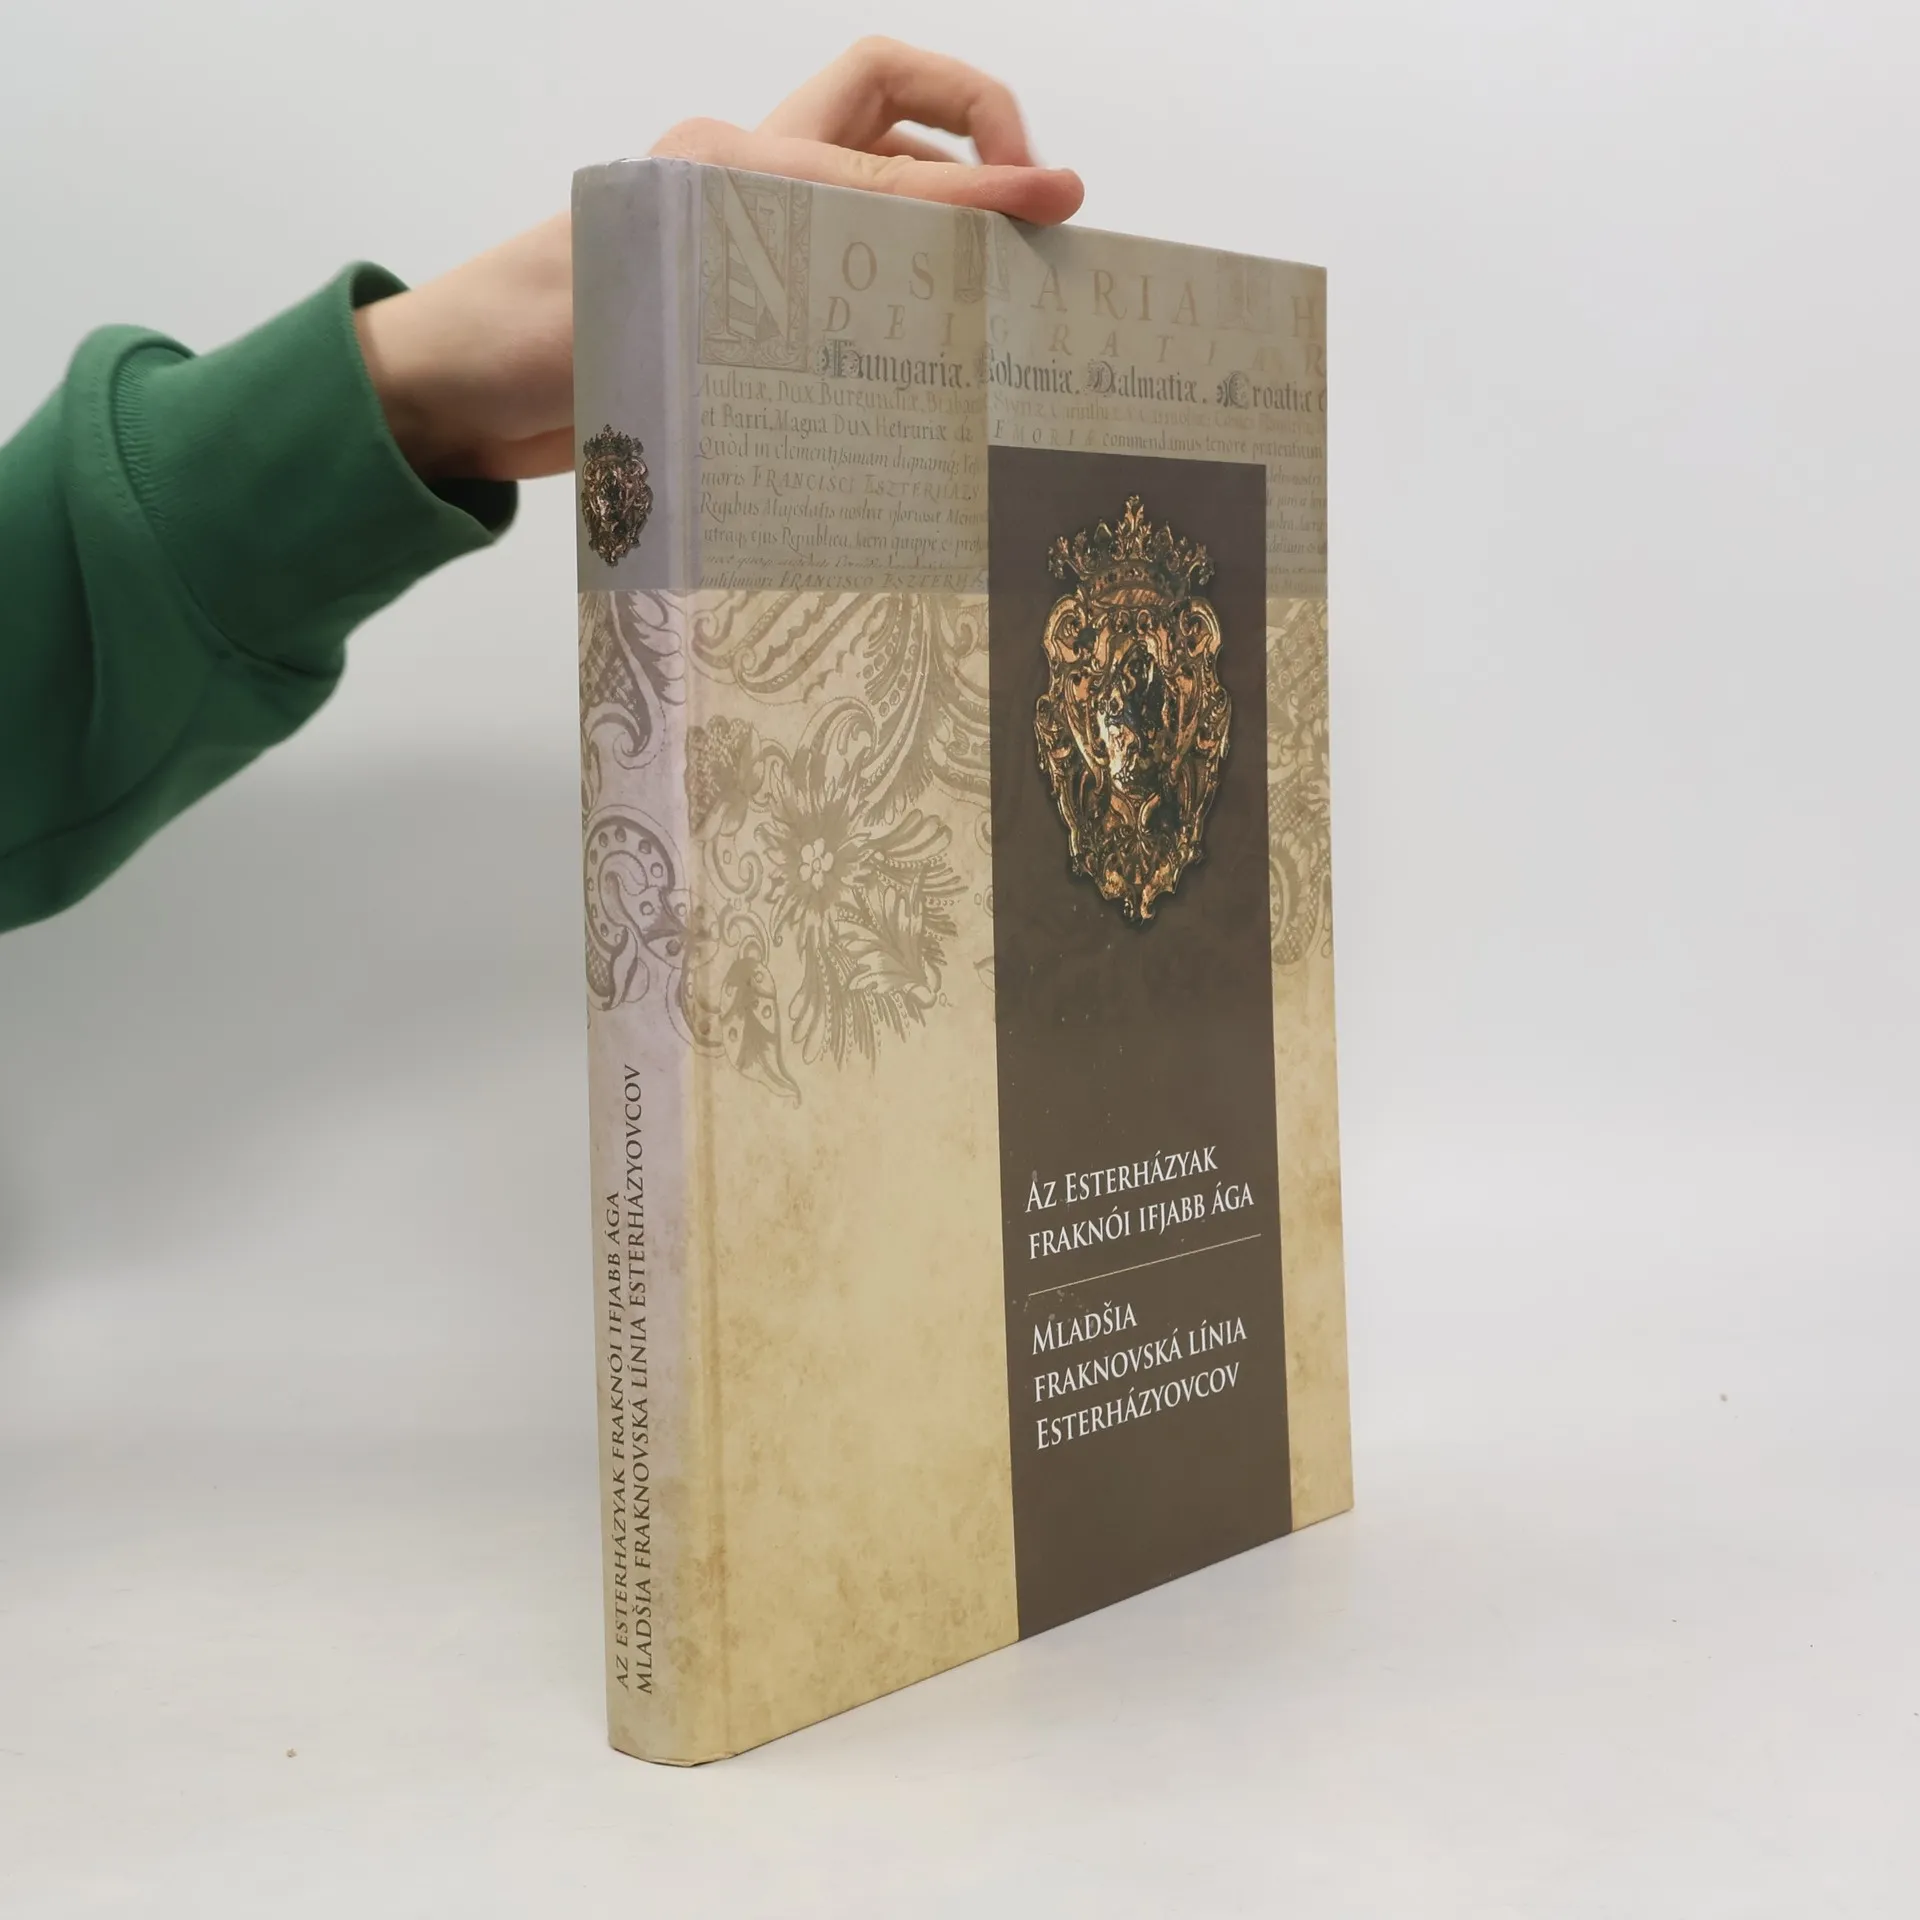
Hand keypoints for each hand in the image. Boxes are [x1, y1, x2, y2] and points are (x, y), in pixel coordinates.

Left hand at [355, 40, 1081, 484]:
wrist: (446, 400)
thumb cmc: (525, 341)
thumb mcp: (662, 285)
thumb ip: (798, 248)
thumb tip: (936, 238)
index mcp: (730, 164)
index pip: (885, 158)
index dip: (980, 180)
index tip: (1059, 206)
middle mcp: (742, 186)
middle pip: (884, 109)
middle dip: (970, 135)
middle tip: (1031, 219)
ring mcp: (736, 244)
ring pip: (870, 196)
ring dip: (941, 221)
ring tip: (999, 296)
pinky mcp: (726, 310)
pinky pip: (833, 282)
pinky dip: (892, 300)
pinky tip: (927, 364)